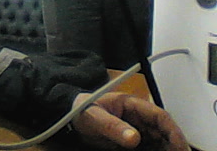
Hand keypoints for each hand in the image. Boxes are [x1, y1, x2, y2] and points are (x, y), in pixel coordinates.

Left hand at [71, 92, 188, 149]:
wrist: (70, 119)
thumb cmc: (81, 111)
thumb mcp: (94, 118)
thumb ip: (112, 126)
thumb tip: (133, 138)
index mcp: (131, 104)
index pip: (159, 116)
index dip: (173, 131)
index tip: (180, 146)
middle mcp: (137, 116)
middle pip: (163, 131)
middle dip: (173, 144)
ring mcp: (136, 129)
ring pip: (158, 141)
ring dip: (165, 150)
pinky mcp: (131, 140)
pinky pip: (149, 147)